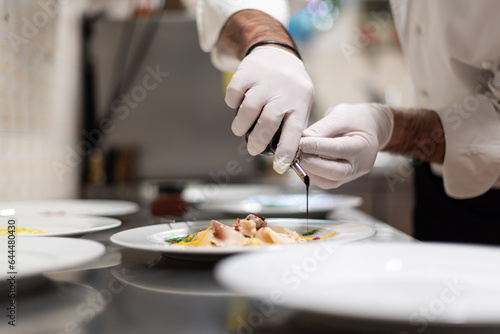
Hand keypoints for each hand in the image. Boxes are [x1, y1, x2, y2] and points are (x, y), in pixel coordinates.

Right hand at [225, 46, 313, 173]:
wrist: (277, 53)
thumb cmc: (289, 88)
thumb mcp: (300, 103)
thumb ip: (292, 126)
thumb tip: (282, 157)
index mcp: (300, 103)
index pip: (294, 132)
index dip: (286, 152)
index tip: (279, 168)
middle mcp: (284, 91)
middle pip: (268, 123)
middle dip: (257, 142)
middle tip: (253, 150)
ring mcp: (265, 80)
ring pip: (248, 110)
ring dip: (241, 126)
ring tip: (240, 130)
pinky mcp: (247, 72)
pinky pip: (234, 94)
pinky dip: (232, 104)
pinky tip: (237, 105)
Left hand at [299, 103, 393, 187]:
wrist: (369, 127)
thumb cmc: (356, 118)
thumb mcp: (341, 115)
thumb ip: (323, 128)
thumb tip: (302, 139)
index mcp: (364, 146)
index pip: (338, 149)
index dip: (317, 147)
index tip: (299, 142)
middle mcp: (361, 165)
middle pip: (335, 171)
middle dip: (312, 163)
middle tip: (295, 154)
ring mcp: (353, 175)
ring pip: (329, 181)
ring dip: (310, 171)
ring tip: (296, 158)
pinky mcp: (343, 179)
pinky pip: (326, 182)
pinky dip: (312, 174)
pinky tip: (303, 163)